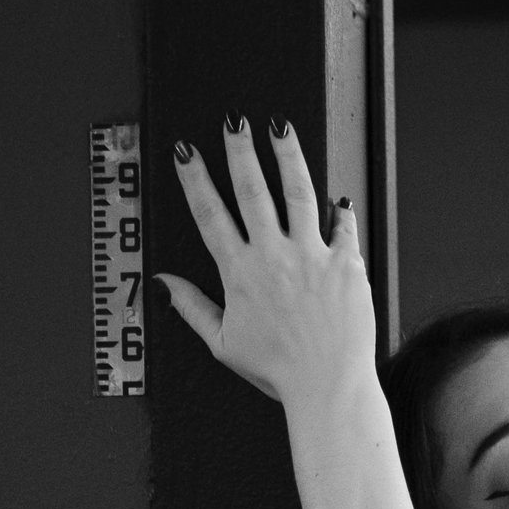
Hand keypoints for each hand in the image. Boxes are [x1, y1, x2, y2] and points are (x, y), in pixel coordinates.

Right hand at [159, 117, 373, 407]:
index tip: (186, 151)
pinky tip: (339, 197)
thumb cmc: (276, 371)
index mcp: (240, 273)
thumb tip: (163, 282)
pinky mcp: (345, 263)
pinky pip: (344, 226)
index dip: (195, 180)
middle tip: (235, 122)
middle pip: (252, 190)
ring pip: (298, 191)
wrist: (327, 387)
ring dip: (287, 155)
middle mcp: (273, 255)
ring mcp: (311, 255)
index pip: (210, 215)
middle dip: (240, 151)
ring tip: (281, 127)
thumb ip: (193, 308)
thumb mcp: (224, 344)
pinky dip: (341, 210)